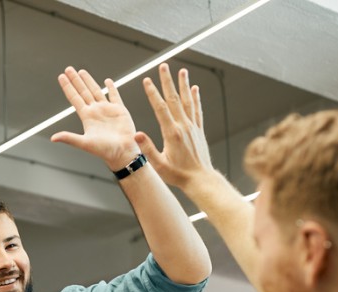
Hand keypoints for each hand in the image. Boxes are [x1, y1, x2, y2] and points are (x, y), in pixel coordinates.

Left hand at [51, 67, 141, 171]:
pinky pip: (115, 96)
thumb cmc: (104, 150)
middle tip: (68, 69)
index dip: (68, 87)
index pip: (74, 98)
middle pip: (83, 92)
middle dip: (75, 80)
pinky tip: (107, 81)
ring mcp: (107, 109)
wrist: (122, 153)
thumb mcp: (84, 143)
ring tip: (81, 71)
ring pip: (96, 91)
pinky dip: (111, 88)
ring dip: (89, 81)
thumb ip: (69, 138)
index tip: (61, 77)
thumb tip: (53, 138)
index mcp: (86, 117)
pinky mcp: (119, 110)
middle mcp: (95, 111)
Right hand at [137, 65, 213, 189]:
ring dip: (183, 85)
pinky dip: (195, 98)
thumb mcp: (159, 164)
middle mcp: (184, 127)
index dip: (153, 93)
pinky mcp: (199, 130)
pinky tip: (194, 89)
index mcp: (172, 133)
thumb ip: (148, 148)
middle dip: (167, 81)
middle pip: (174, 99)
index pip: (160, 108)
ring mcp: (193, 127)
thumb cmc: (178, 174)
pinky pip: (197, 110)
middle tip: (164, 66)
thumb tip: (137, 135)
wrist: (200, 179)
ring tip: (182, 71)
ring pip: (187, 101)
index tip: (147, 80)